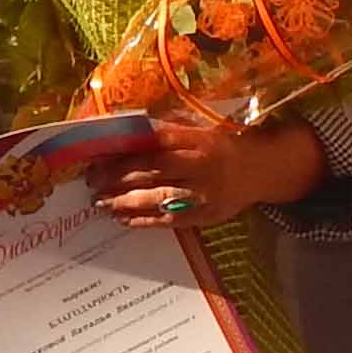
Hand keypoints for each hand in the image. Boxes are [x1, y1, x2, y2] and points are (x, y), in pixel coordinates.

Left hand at [88, 109, 325, 233]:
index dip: (124, 151)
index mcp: (197, 141)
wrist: (259, 170)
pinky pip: (169, 220)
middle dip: (117, 177)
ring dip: (124, 201)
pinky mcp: (205, 216)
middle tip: (92, 181)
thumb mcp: (198, 132)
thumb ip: (167, 132)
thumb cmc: (220, 147)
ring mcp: (203, 194)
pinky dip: (143, 221)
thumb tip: (125, 132)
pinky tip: (123, 219)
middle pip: (152, 171)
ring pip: (157, 198)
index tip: (99, 155)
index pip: (154, 143)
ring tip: (101, 202)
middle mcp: (200, 167)